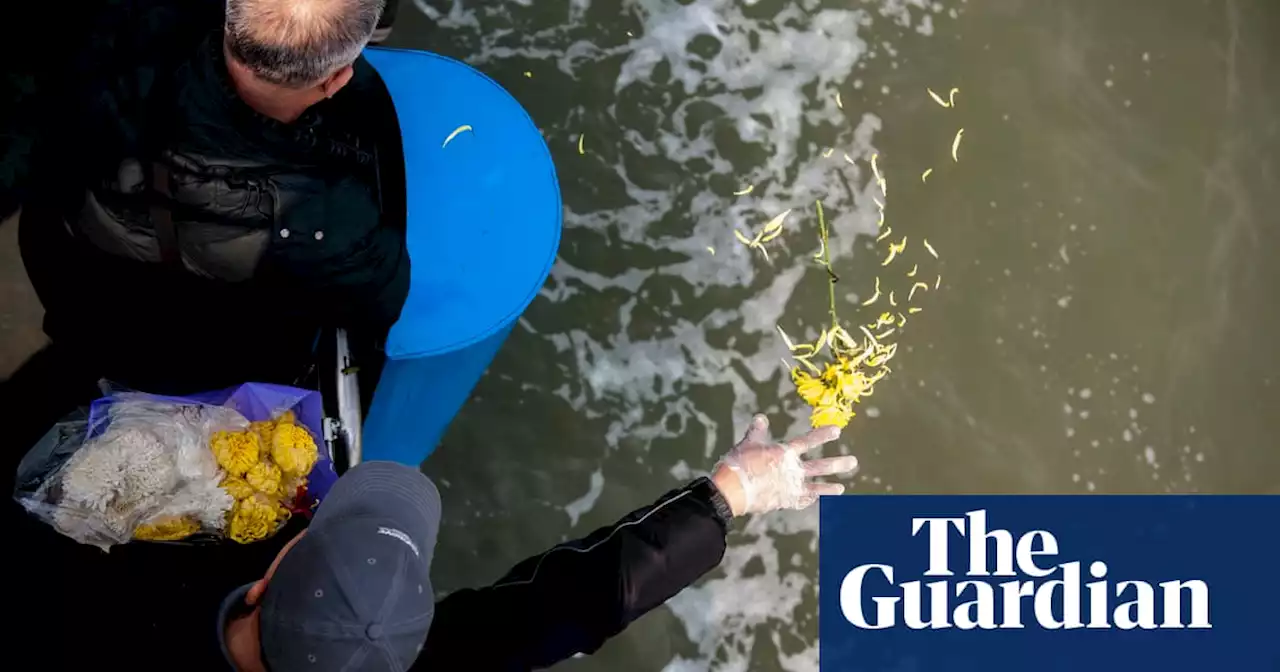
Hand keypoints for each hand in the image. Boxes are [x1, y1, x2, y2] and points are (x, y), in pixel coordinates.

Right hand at [712, 414, 858, 514]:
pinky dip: (809, 500)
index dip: (823, 434)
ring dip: (830, 488)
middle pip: (820, 466)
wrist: (734, 490)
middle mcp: (793, 470)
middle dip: (838, 464)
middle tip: (854, 462)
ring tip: (842, 488)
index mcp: (784, 453)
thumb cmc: (739, 464)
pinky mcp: (786, 501)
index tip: (838, 430)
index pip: (808, 441)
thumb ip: (757, 430)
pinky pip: (802, 501)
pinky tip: (816, 500)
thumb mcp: (748, 443)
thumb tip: (761, 416)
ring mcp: (791, 487)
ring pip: (816, 487)